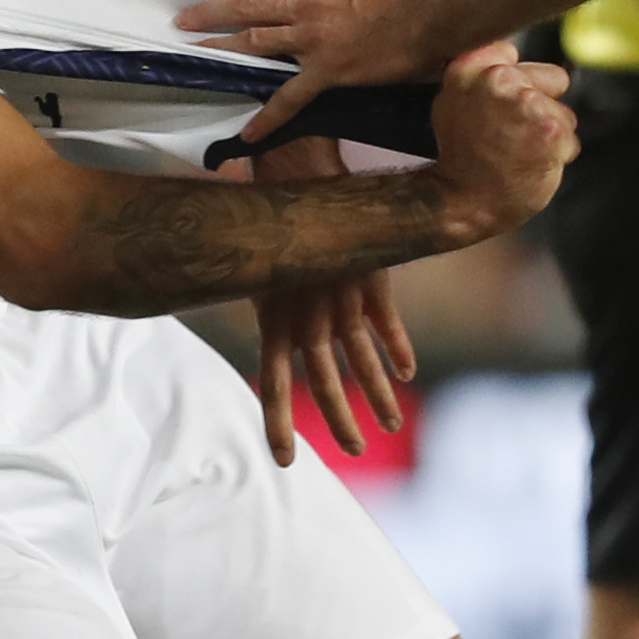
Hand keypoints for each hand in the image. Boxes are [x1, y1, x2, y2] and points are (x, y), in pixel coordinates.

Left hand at [176, 0, 450, 141]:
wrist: (433, 17)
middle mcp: (310, 8)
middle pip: (250, 6)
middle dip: (213, 11)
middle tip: (182, 18)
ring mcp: (313, 40)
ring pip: (255, 42)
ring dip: (220, 49)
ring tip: (190, 56)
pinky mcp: (326, 72)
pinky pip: (289, 98)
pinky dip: (267, 118)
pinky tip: (248, 136)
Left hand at [245, 140, 417, 465]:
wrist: (302, 176)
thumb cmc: (266, 225)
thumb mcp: (253, 270)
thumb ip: (256, 301)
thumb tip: (232, 310)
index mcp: (275, 319)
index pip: (275, 384)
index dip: (278, 423)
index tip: (283, 462)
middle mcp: (308, 318)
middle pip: (325, 384)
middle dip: (340, 423)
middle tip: (352, 452)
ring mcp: (342, 303)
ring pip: (362, 363)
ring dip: (377, 398)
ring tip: (390, 428)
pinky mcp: (371, 284)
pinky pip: (387, 326)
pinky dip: (397, 351)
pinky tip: (406, 374)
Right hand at [423, 46, 575, 237]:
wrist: (461, 203)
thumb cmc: (460, 158)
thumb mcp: (450, 104)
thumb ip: (479, 73)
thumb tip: (511, 54)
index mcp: (472, 68)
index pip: (514, 54)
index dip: (515, 80)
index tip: (497, 105)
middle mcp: (499, 79)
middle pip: (552, 81)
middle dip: (540, 106)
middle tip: (508, 134)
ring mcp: (527, 104)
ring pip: (564, 114)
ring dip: (549, 136)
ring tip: (517, 153)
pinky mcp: (551, 131)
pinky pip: (570, 141)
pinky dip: (556, 157)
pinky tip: (530, 165)